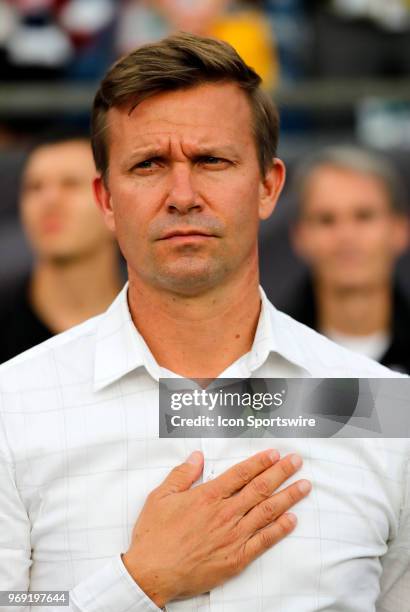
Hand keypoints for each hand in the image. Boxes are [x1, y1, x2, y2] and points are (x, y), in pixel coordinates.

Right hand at [122, 448, 310, 606]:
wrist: (152, 573)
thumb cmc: (154, 536)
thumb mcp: (160, 497)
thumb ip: (182, 475)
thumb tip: (197, 457)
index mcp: (207, 497)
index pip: (241, 473)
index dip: (260, 462)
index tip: (275, 454)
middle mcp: (225, 513)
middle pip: (260, 488)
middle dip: (281, 472)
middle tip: (296, 461)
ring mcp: (233, 536)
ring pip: (267, 511)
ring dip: (288, 497)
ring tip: (304, 485)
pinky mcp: (236, 558)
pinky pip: (264, 541)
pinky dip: (280, 529)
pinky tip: (292, 520)